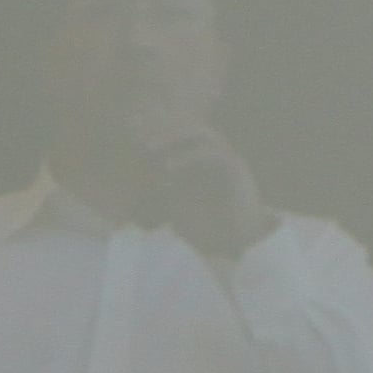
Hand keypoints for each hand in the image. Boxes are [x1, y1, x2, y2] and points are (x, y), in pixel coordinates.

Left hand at [137, 124, 272, 261]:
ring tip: (148, 147)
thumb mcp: (178, 204)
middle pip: (191, 127)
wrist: (239, 245)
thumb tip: (145, 169)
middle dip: (163, 128)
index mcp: (205, 158)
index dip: (158, 127)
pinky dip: (188, 158)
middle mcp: (218, 154)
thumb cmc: (209, 228)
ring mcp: (229, 159)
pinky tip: (167, 167)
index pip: (182, 132)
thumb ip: (165, 185)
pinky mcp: (236, 171)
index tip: (133, 130)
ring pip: (202, 135)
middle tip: (138, 137)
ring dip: (174, 137)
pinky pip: (213, 155)